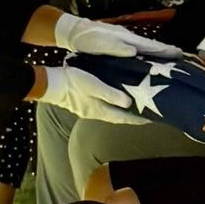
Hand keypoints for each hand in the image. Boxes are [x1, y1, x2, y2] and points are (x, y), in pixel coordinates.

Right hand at [37, 65, 151, 123]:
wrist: (53, 84)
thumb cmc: (74, 83)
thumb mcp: (95, 86)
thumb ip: (111, 95)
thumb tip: (129, 103)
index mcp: (100, 111)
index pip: (123, 118)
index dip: (137, 119)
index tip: (151, 119)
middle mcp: (96, 113)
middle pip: (118, 117)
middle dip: (131, 116)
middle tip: (146, 113)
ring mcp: (89, 109)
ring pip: (111, 112)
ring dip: (122, 111)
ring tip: (134, 106)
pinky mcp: (84, 103)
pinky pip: (104, 107)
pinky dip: (113, 105)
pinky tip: (115, 99)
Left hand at [54, 12, 182, 57]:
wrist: (75, 32)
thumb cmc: (88, 38)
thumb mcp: (100, 43)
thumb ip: (116, 47)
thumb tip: (134, 51)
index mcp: (126, 38)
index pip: (150, 45)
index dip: (164, 50)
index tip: (180, 53)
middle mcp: (129, 39)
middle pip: (152, 46)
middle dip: (167, 52)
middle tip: (183, 59)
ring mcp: (125, 42)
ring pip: (146, 49)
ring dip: (159, 55)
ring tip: (172, 63)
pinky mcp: (120, 47)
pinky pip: (138, 52)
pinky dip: (147, 56)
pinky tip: (150, 64)